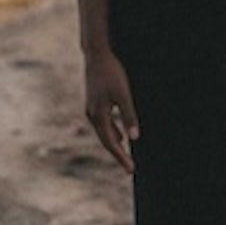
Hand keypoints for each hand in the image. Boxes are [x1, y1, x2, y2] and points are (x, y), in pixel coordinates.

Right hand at [84, 47, 140, 171]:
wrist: (96, 54)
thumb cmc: (112, 73)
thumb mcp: (124, 94)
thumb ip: (129, 116)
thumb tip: (134, 138)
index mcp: (98, 116)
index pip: (111, 143)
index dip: (121, 157)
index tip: (131, 170)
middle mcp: (92, 115)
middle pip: (106, 140)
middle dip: (118, 154)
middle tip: (129, 167)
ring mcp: (91, 108)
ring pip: (104, 132)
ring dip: (115, 144)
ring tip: (126, 155)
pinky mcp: (94, 102)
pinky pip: (103, 123)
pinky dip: (112, 132)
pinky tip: (120, 134)